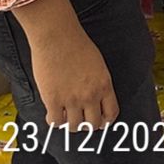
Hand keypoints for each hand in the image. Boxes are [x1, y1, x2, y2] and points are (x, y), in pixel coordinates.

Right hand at [13, 0, 117, 127]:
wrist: (57, 36)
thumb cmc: (76, 44)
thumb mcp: (97, 64)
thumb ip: (98, 81)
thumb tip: (94, 95)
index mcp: (104, 85)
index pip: (111, 113)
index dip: (105, 121)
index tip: (100, 121)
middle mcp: (90, 95)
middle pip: (93, 124)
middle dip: (88, 125)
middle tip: (81, 121)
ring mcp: (72, 100)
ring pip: (75, 126)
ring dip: (70, 124)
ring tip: (65, 118)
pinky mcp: (53, 100)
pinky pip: (56, 122)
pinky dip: (54, 121)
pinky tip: (52, 114)